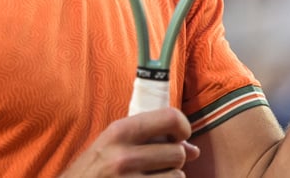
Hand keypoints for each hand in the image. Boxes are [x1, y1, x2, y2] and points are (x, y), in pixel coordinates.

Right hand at [59, 107, 199, 176]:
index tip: (179, 136)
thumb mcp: (113, 145)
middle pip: (179, 153)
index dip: (182, 126)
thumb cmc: (94, 170)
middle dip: (174, 160)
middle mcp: (124, 157)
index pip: (170, 117)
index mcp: (119, 132)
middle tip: (156, 164)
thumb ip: (150, 140)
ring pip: (177, 177)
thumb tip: (195, 150)